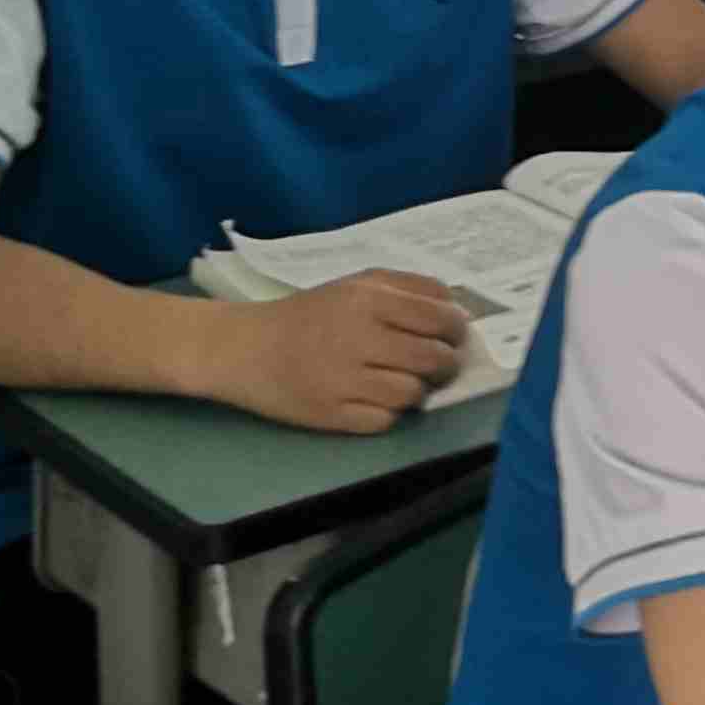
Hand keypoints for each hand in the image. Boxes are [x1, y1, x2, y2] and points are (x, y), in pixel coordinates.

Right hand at [220, 271, 469, 433]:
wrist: (244, 348)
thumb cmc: (311, 314)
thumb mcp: (360, 284)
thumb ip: (412, 289)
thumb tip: (460, 309)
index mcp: (370, 299)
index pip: (442, 318)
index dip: (457, 331)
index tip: (453, 337)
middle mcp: (358, 337)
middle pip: (434, 359)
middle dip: (446, 365)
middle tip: (438, 365)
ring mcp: (343, 380)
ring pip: (413, 394)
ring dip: (417, 391)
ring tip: (402, 381)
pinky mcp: (329, 415)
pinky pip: (384, 421)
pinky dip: (388, 413)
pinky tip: (375, 399)